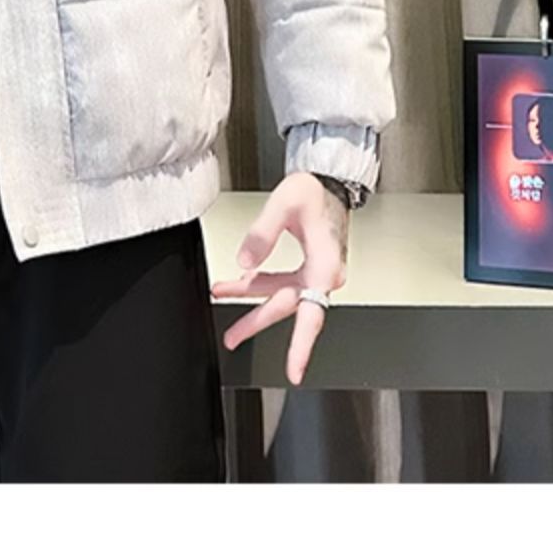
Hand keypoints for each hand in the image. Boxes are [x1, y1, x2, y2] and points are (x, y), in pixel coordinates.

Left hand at [210, 172, 349, 384]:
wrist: (331, 182)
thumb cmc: (316, 191)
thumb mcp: (284, 203)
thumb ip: (261, 233)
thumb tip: (243, 261)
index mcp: (325, 265)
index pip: (311, 314)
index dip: (301, 346)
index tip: (293, 370)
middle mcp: (324, 275)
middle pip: (287, 308)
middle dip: (255, 321)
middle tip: (231, 337)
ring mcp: (317, 273)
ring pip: (280, 295)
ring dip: (250, 297)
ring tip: (221, 293)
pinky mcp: (309, 267)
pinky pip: (282, 282)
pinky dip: (259, 283)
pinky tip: (240, 280)